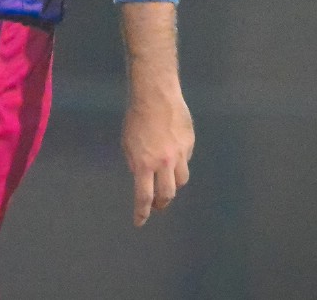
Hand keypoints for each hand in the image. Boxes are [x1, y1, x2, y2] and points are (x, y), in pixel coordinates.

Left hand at [122, 82, 193, 226]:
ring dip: (173, 184)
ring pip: (181, 180)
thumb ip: (135, 163)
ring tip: (167, 181)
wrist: (156, 94)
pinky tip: (172, 153)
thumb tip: (141, 178)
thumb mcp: (128, 144)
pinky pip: (185, 159)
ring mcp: (179, 153)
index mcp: (144, 163)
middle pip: (168, 194)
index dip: (142, 212)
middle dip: (162, 202)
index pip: (144, 197)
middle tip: (158, 204)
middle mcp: (164, 162)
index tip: (139, 222)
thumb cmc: (136, 118)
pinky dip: (179, 162)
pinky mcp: (189, 143)